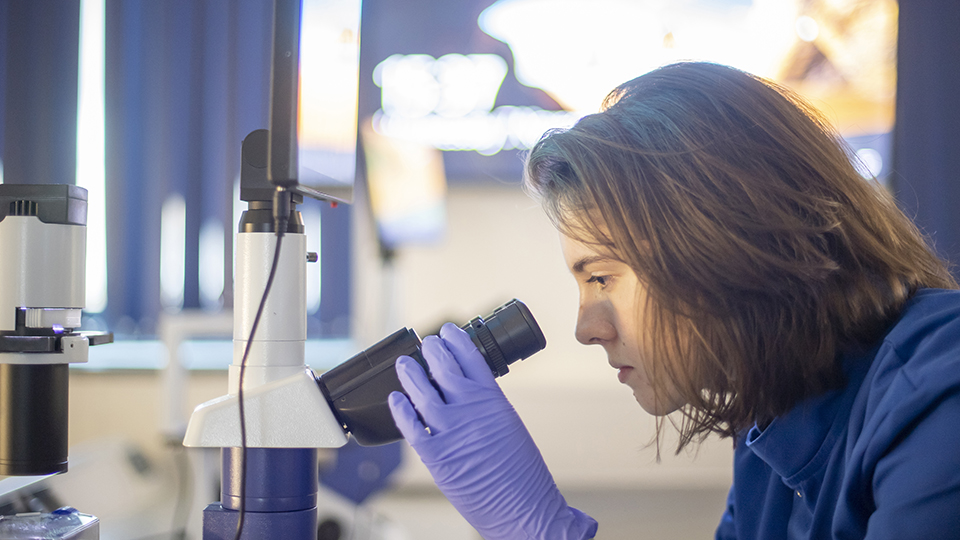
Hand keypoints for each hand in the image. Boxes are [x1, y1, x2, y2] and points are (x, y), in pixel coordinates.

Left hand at [388, 323, 597, 539]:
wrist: (524, 509)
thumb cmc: (523, 474)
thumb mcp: (510, 426)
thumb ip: (487, 406)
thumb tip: (467, 392)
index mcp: (494, 400)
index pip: (471, 358)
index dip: (456, 341)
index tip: (448, 331)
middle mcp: (470, 410)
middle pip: (443, 368)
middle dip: (432, 351)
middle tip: (425, 343)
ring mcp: (450, 431)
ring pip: (422, 392)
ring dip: (410, 374)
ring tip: (404, 363)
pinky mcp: (435, 456)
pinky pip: (411, 427)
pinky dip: (401, 410)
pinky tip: (395, 399)